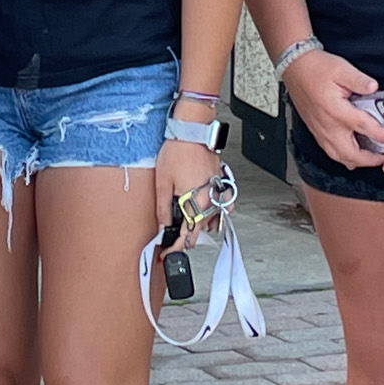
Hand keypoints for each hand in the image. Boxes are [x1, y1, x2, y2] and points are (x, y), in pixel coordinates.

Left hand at [155, 137, 221, 251]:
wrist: (192, 131)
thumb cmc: (178, 152)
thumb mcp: (162, 182)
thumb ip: (163, 207)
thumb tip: (163, 224)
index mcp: (195, 204)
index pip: (187, 237)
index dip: (176, 248)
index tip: (168, 252)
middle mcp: (210, 201)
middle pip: (200, 232)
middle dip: (186, 239)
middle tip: (173, 239)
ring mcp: (217, 192)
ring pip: (212, 220)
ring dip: (199, 226)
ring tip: (185, 224)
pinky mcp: (220, 183)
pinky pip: (221, 205)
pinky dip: (214, 212)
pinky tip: (204, 210)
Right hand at [281, 48, 383, 169]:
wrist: (295, 68)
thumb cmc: (316, 68)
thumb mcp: (341, 68)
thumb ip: (359, 80)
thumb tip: (374, 87)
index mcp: (336, 111)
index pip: (364, 128)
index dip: (382, 135)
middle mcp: (328, 126)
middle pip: (352, 154)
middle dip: (372, 159)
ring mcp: (321, 132)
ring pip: (341, 158)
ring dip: (359, 161)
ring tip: (373, 157)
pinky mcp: (317, 132)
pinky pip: (332, 153)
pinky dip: (346, 157)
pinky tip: (354, 153)